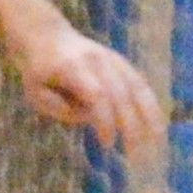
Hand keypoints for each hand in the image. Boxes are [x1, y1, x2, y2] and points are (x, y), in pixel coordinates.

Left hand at [10, 19, 162, 150]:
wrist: (49, 38)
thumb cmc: (40, 72)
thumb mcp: (34, 92)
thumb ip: (57, 107)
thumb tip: (87, 117)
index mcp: (73, 67)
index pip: (97, 95)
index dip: (105, 120)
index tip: (107, 144)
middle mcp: (97, 61)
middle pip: (121, 94)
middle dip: (130, 125)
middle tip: (135, 154)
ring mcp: (112, 59)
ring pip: (136, 86)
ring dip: (149, 114)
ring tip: (158, 140)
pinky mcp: (121, 63)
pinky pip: (140, 83)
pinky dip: (151, 104)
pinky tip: (158, 124)